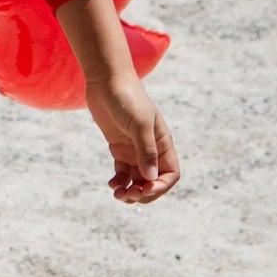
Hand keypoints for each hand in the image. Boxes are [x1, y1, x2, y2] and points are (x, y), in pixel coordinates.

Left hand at [84, 73, 179, 203]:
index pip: (170, 174)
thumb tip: (150, 178)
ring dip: (130, 191)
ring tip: (118, 194)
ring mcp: (134, 149)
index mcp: (163, 143)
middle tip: (129, 196)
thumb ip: (146, 150)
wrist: (105, 80)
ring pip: (137, 179)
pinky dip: (120, 181)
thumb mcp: (140, 123)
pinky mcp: (119, 147)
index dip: (161, 186)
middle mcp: (151, 149)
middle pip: (153, 180)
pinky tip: (112, 184)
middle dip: (144, 193)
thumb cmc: (127, 97)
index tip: (145, 189)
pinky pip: (123, 172)